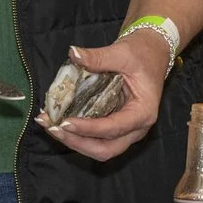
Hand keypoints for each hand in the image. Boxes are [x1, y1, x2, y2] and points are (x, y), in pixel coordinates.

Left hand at [45, 33, 168, 162]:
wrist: (152, 54)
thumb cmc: (142, 55)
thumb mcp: (121, 53)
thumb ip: (97, 57)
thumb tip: (73, 53)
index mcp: (143, 112)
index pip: (114, 128)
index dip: (88, 129)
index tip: (65, 122)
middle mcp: (136, 128)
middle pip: (106, 149)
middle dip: (77, 142)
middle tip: (53, 127)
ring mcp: (126, 130)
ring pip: (99, 148)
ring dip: (74, 141)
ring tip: (50, 125)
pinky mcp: (115, 127)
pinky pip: (96, 138)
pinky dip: (77, 135)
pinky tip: (57, 122)